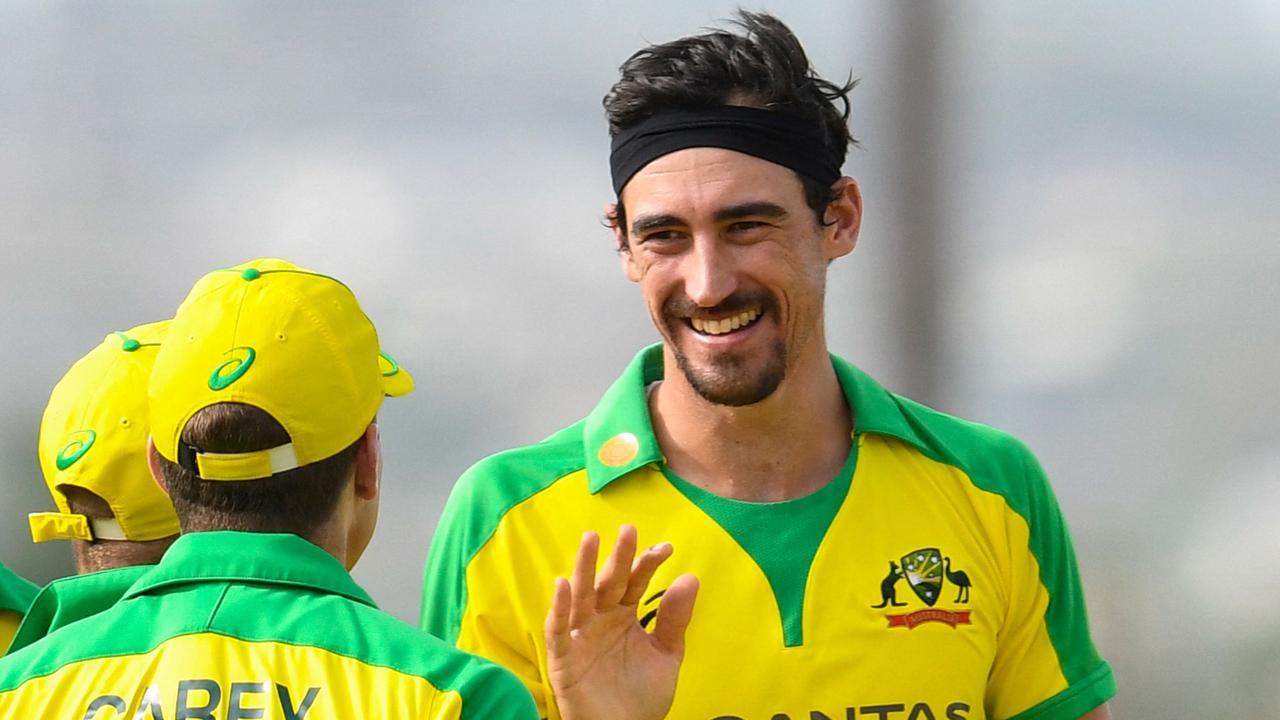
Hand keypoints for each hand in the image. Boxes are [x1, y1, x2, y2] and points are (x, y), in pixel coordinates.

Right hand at [545, 524, 698, 719]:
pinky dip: (559, 609)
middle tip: (628, 530)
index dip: (647, 564)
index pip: (635, 582)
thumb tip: (690, 578)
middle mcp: (601, 620)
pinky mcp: (564, 658)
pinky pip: (558, 630)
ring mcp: (581, 637)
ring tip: (590, 539)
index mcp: (625, 616)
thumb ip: (674, 620)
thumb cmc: (641, 697)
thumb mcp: (666, 655)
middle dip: (617, 557)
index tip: (666, 549)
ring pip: (580, 597)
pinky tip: (563, 584)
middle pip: (608, 583)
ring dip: (583, 568)